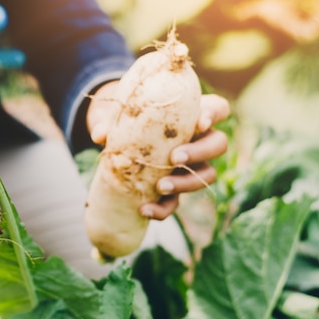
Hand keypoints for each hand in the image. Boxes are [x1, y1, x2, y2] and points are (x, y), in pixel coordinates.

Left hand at [87, 84, 229, 219]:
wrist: (117, 142)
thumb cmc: (127, 118)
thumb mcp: (118, 115)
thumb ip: (110, 121)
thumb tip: (100, 135)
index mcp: (192, 114)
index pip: (217, 109)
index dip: (213, 114)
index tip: (200, 122)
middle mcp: (199, 140)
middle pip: (219, 144)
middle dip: (200, 152)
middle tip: (175, 158)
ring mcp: (192, 166)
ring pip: (207, 175)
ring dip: (186, 183)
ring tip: (161, 186)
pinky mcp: (175, 189)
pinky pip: (177, 202)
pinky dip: (163, 209)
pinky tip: (145, 209)